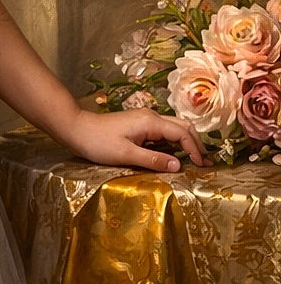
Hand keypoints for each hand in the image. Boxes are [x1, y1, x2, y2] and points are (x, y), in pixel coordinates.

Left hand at [63, 107, 209, 171]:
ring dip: (187, 142)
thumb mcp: (126, 154)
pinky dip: (175, 141)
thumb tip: (179, 166)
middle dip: (197, 143)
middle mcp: (151, 116)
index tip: (201, 166)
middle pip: (183, 126)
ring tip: (197, 160)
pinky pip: (164, 131)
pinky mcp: (139, 125)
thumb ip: (153, 160)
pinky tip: (177, 154)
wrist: (77, 129)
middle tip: (206, 163)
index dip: (195, 149)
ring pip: (174, 127)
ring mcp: (144, 119)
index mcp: (150, 122)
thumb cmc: (99, 142)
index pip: (182, 133)